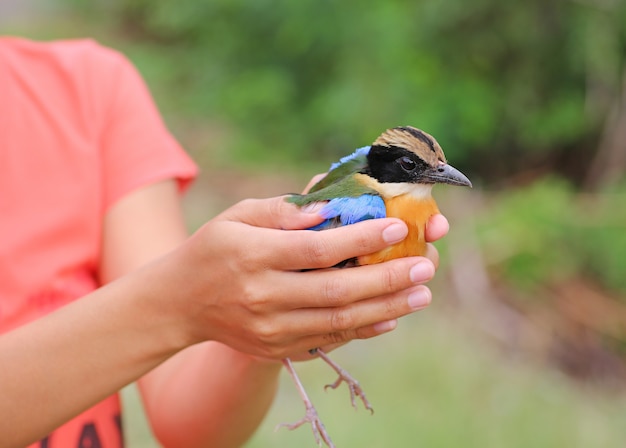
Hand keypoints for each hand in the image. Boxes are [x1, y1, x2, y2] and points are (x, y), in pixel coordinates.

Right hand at [156, 196, 446, 360]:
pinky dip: (363, 329)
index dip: (361, 240)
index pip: (316, 249)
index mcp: (252, 256)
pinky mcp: (277, 348)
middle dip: (387, 278)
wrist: (180, 303)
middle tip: (425, 265)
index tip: (397, 229)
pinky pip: (329, 340)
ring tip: (421, 294)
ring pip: (339, 320)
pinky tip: (391, 317)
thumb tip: (331, 209)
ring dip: (386, 307)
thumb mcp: (237, 216)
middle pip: (336, 290)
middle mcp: (263, 296)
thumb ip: (283, 211)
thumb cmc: (213, 249)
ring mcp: (271, 329)